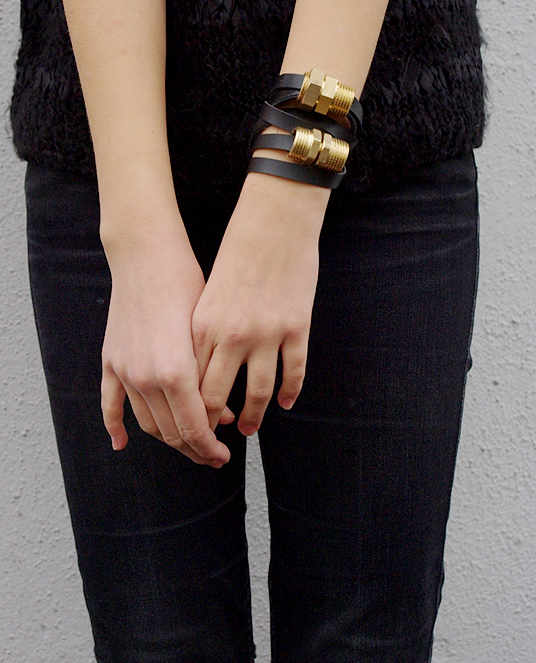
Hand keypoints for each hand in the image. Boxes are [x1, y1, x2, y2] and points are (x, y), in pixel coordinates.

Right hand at [100, 223, 232, 466]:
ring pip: (147, 423)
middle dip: (194, 448)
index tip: (223, 456)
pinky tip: (121, 444)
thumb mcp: (209, 335)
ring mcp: (125, 371)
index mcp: (176, 373)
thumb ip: (213, 380)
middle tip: (212, 454)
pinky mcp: (111, 360)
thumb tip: (224, 415)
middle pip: (171, 432)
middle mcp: (147, 378)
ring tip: (187, 441)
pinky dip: (115, 427)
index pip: (194, 429)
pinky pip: (110, 403)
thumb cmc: (187, 287)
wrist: (147, 257)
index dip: (210, 449)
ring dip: (168, 438)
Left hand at [192, 170, 328, 435]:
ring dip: (252, 416)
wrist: (274, 221)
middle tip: (216, 441)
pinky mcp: (296, 327)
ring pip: (256, 391)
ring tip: (249, 429)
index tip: (192, 423)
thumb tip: (202, 369)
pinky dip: (289, 392)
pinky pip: (293, 372)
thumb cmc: (237, 252)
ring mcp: (266, 333)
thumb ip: (204, 330)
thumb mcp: (208, 292)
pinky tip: (286, 403)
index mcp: (203, 324)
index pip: (190, 381)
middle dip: (213, 425)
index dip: (189, 409)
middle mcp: (231, 334)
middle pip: (217, 395)